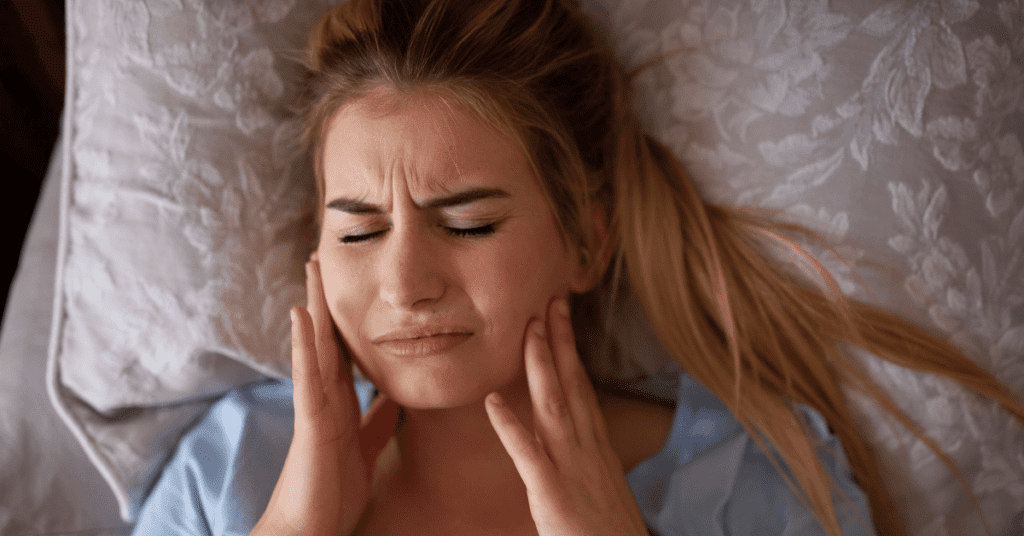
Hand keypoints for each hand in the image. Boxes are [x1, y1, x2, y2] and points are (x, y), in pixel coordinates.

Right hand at [252, 259, 397, 535]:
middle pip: (327, 338)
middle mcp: (324, 396)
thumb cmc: (333, 490)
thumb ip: (377, 420)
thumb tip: (393, 397)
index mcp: (341, 402)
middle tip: (322, 258)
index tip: (351, 283)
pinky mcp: (310, 420)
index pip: (344, 350)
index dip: (347, 318)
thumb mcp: (366, 446)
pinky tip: (301, 314)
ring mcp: (314, 405)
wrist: (312, 526)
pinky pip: (307, 376)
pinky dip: (305, 344)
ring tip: (311, 268)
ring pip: (314, 346)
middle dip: (326, 299)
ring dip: (313, 306)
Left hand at [484, 298, 648, 535]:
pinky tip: (491, 401)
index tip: (562, 320)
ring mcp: (572, 470)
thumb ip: (588, 466)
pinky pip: (528, 454)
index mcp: (598, 450)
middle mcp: (588, 451)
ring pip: (554, 407)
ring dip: (540, 366)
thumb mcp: (604, 492)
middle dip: (561, 342)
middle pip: (573, 386)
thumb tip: (577, 449)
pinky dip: (510, 426)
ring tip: (528, 330)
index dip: (572, 352)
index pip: (583, 390)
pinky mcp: (553, 495)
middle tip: (550, 301)